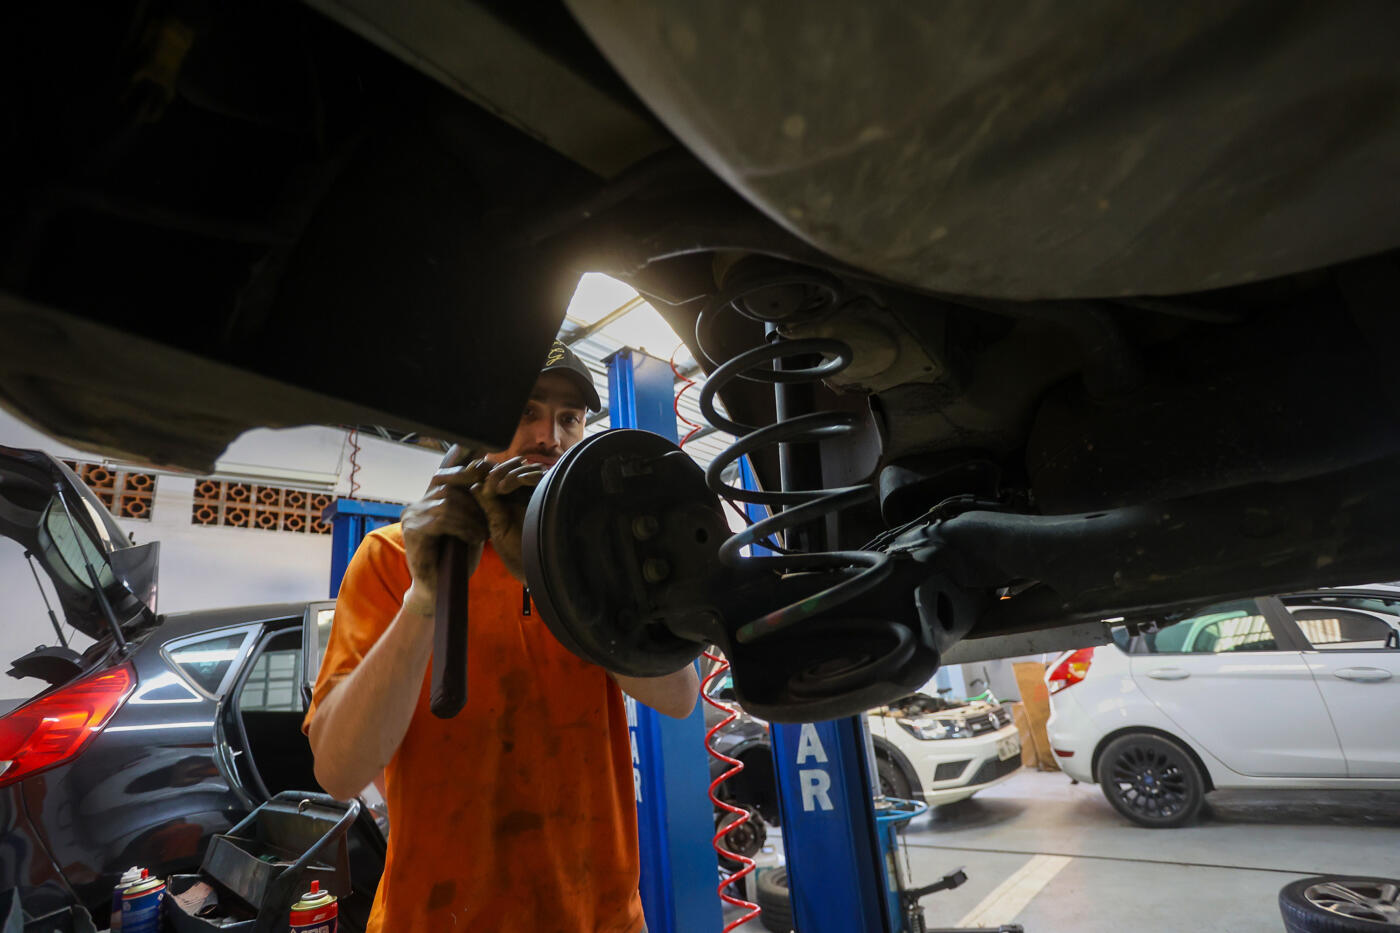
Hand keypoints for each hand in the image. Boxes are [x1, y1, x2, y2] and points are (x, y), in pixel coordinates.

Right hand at [400, 446, 491, 606]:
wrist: (440, 590)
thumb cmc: (458, 559)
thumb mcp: (471, 525)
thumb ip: (474, 503)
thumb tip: (487, 472)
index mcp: (429, 500)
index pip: (444, 473)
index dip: (461, 464)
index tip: (484, 459)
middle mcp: (417, 504)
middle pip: (448, 484)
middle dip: (473, 497)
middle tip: (487, 517)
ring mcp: (412, 515)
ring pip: (447, 501)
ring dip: (471, 516)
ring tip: (481, 533)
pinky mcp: (412, 530)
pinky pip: (442, 517)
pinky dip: (463, 526)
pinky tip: (473, 538)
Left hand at [467, 456, 546, 582]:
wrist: (537, 571)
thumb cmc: (517, 553)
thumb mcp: (497, 526)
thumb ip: (488, 506)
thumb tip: (473, 485)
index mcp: (515, 500)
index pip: (502, 475)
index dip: (487, 472)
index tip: (469, 472)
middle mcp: (530, 494)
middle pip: (514, 467)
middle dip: (495, 470)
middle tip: (478, 475)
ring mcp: (542, 493)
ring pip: (525, 468)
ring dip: (506, 473)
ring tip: (492, 488)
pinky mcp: (553, 494)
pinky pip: (539, 475)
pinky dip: (521, 476)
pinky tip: (504, 488)